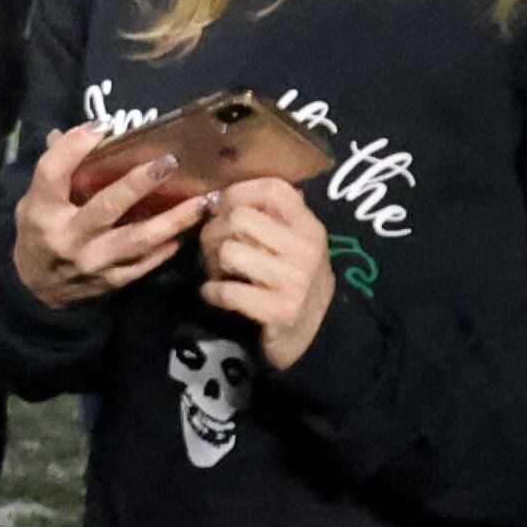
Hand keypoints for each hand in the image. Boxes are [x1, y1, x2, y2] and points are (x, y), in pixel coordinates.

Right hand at [10, 118, 201, 310]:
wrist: (37, 291)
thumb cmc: (40, 233)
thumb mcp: (36, 200)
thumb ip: (60, 168)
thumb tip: (94, 129)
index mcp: (42, 211)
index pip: (53, 173)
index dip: (74, 146)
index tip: (103, 125)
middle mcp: (68, 238)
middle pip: (105, 207)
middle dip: (137, 184)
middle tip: (169, 161)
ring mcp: (94, 263)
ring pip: (138, 239)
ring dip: (173, 220)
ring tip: (203, 201)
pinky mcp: (113, 281)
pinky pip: (147, 262)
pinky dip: (169, 245)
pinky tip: (190, 229)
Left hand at [195, 174, 333, 370]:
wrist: (315, 337)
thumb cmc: (297, 283)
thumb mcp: (299, 246)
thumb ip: (274, 219)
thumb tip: (227, 193)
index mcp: (310, 228)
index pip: (273, 189)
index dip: (238, 191)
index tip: (220, 206)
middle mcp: (306, 249)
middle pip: (239, 217)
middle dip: (214, 230)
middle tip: (213, 246)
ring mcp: (294, 280)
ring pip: (229, 251)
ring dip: (213, 263)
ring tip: (220, 272)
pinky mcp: (278, 309)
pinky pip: (226, 290)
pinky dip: (211, 291)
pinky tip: (216, 293)